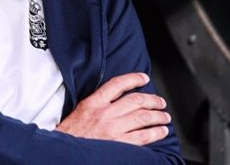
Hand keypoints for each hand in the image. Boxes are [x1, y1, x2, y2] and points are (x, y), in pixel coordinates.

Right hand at [55, 72, 170, 145]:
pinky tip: (161, 131)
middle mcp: (105, 113)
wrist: (64, 151)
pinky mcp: (119, 144)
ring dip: (158, 116)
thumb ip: (97, 103)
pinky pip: (143, 136)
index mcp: (94, 102)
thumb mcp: (81, 110)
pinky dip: (155, 133)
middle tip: (160, 102)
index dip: (133, 79)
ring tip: (164, 116)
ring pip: (143, 117)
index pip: (117, 84)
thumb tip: (115, 98)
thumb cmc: (71, 133)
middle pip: (136, 101)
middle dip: (152, 100)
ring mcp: (113, 129)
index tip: (144, 78)